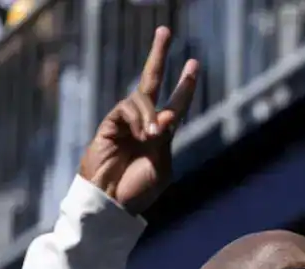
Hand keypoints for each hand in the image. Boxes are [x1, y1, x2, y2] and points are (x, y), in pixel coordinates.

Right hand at [79, 26, 198, 214]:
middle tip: (166, 30)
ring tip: (151, 137)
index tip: (194, 64)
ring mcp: (127, 122)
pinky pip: (128, 109)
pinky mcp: (110, 123)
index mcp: (162, 135)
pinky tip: (142, 135)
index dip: (185, 85)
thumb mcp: (162, 167)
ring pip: (143, 99)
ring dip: (151, 115)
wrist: (112, 202)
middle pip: (152, 81)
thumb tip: (165, 115)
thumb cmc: (138, 190)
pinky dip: (140, 118)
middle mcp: (145, 123)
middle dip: (159, 55)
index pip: (176, 103)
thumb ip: (166, 139)